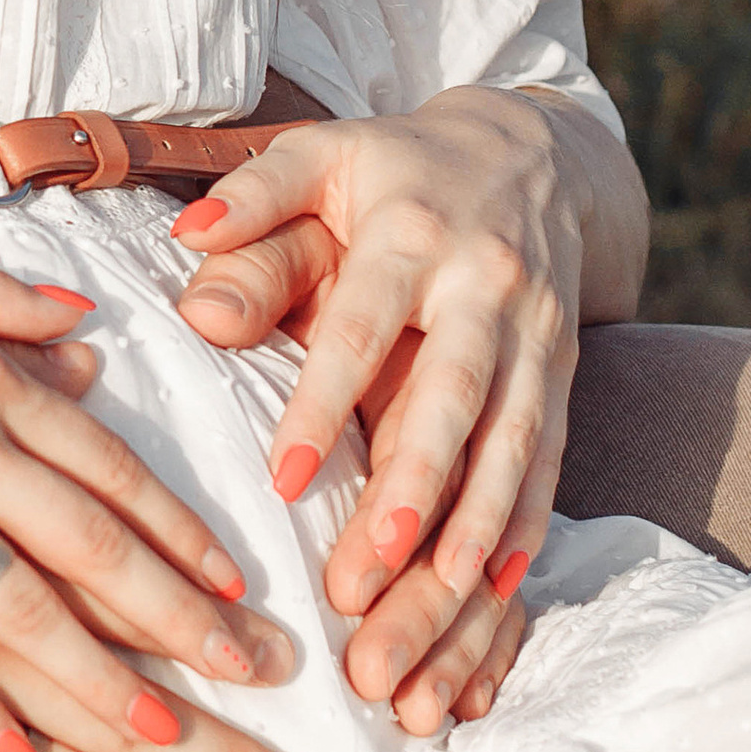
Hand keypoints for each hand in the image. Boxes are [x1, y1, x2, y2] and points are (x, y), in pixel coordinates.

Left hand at [168, 86, 612, 692]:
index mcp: (412, 230)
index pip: (363, 327)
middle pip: (456, 395)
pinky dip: (527, 522)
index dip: (325, 403)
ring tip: (437, 598)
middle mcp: (486, 283)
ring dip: (479, 523)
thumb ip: (253, 201)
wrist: (526, 153)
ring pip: (514, 439)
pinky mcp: (564, 368)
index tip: (284, 480)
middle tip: (372, 569)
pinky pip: (551, 454)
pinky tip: (498, 588)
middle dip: (418, 485)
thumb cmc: (388, 169)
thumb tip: (186, 245)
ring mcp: (538, 330)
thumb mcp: (317, 157)